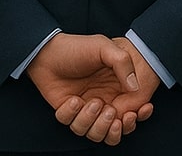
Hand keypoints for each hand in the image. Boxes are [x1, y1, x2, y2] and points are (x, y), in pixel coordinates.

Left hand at [26, 33, 154, 145]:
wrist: (47, 51)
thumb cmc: (78, 47)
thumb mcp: (105, 47)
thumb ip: (123, 64)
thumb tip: (134, 88)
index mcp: (114, 91)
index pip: (128, 117)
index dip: (132, 121)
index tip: (131, 114)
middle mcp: (101, 103)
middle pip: (112, 133)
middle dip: (112, 129)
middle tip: (110, 110)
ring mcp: (84, 109)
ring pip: (93, 134)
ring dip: (93, 122)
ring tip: (92, 102)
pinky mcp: (67, 112)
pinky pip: (72, 124)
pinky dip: (73, 115)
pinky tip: (73, 99)